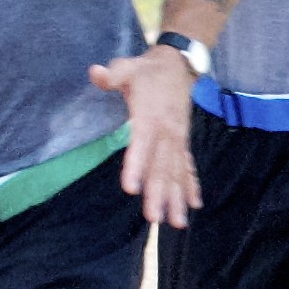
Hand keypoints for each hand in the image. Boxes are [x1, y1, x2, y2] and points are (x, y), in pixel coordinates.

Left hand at [91, 46, 201, 228]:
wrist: (178, 65)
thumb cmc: (147, 70)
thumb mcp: (128, 67)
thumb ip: (112, 74)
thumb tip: (95, 73)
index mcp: (150, 116)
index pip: (142, 144)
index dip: (136, 165)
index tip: (131, 188)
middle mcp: (166, 132)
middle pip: (161, 166)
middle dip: (158, 193)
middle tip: (153, 218)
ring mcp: (177, 139)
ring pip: (176, 172)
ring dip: (177, 197)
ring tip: (176, 223)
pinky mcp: (182, 142)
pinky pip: (187, 166)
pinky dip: (190, 186)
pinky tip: (193, 206)